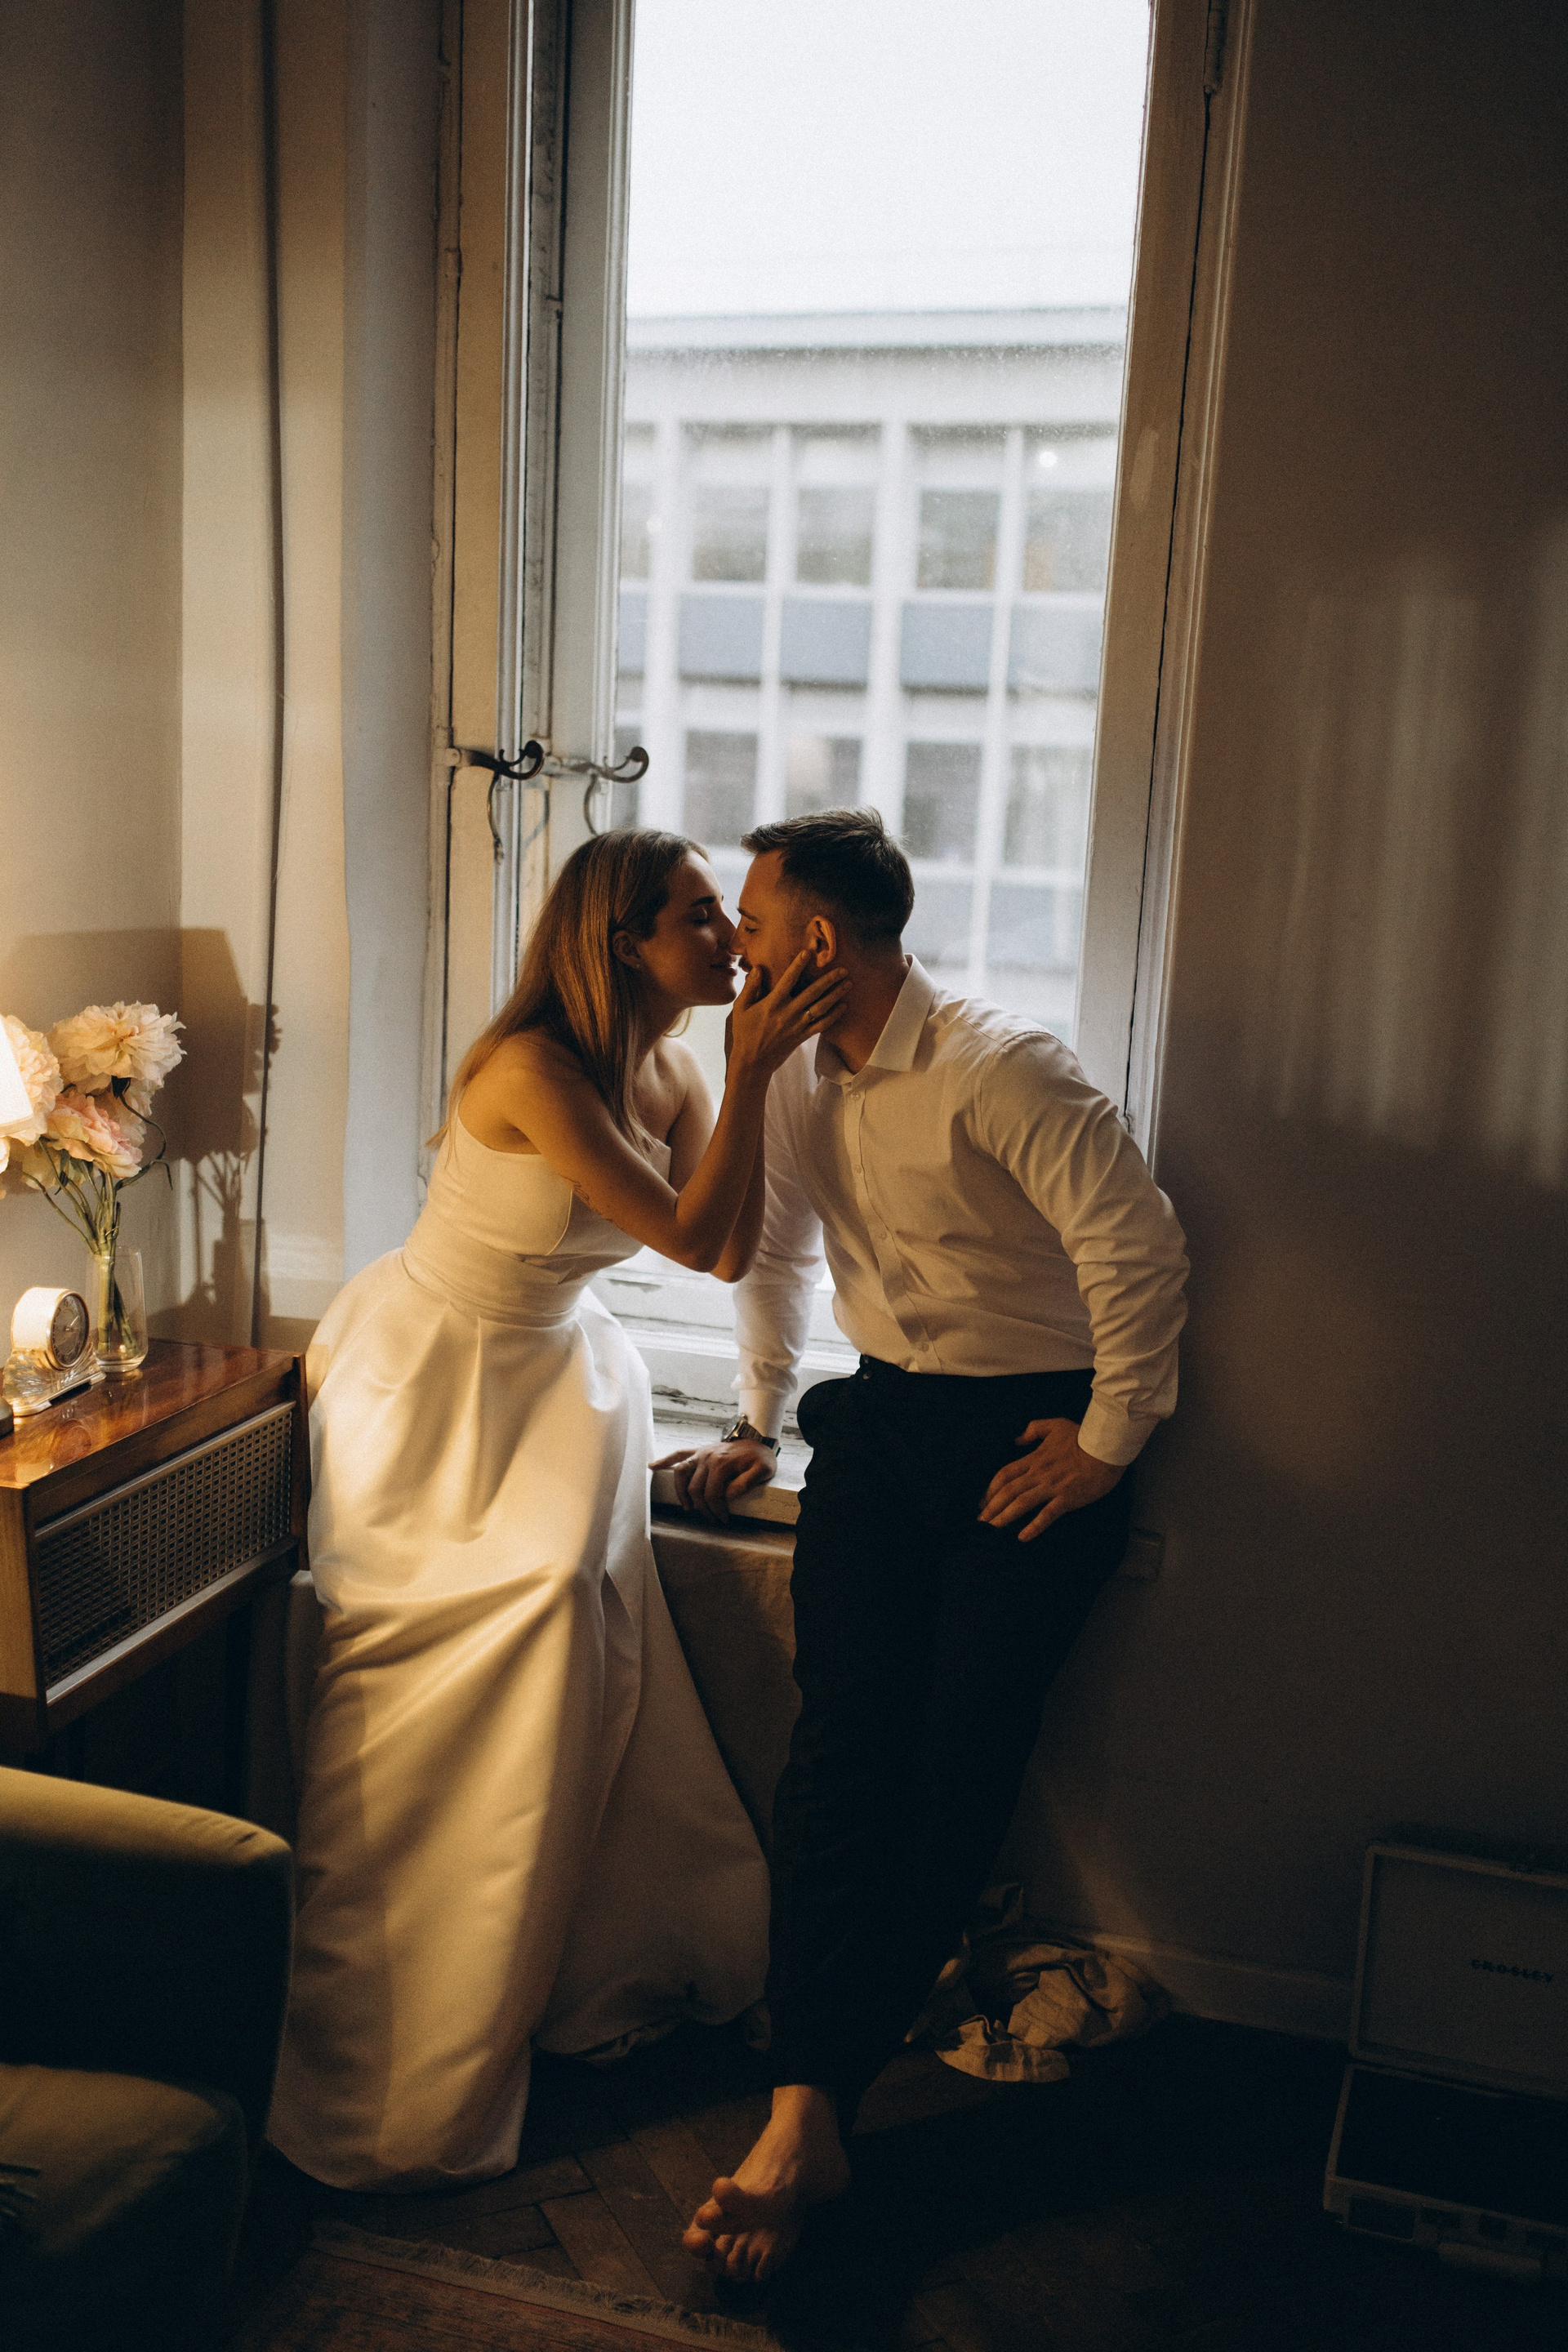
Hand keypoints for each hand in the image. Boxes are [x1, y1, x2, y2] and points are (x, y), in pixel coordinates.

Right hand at [654, 1439, 776, 1523]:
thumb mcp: (763, 1470)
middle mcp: (707, 1457)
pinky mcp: (697, 1451)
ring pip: (681, 1474)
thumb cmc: (760, 1457)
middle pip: (695, 1489)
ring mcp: (700, 1453)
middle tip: (712, 1520)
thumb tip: (728, 1496)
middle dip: (702, 1508)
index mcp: (722, 1463)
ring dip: (681, 1493)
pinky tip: (653, 1467)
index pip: (712, 1493)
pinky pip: (678, 1454)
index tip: (723, 1520)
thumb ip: (747, 1483)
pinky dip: (665, 1461)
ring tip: (688, 1508)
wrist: (757, 1438)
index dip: (716, 1510)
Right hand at [725, 953, 848, 1080]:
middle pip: (812, 992)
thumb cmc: (744, 1033)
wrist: (752, 1062)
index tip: (808, 952)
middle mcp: (788, 1013)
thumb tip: (758, 968)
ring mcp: (797, 1025)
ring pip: (821, 1007)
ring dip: (836, 995)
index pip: (788, 980)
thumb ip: (750, 988)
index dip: (798, 965)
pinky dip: (834, 1016)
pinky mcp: (802, 1037)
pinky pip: (821, 1025)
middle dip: (829, 980)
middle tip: (843, 969)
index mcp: (772, 1004)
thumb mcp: (740, 1009)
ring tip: (848, 983)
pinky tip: (843, 1006)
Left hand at [978, 1418, 1122, 1542]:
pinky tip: (1022, 1537)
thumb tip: (1016, 1439)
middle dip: (991, 1507)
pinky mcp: (1067, 1498)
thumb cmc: (1082, 1436)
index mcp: (1034, 1458)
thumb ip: (1033, 1429)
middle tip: (979, 1522)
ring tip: (991, 1529)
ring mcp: (1052, 1487)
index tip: (981, 1501)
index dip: (990, 1489)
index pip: (1005, 1474)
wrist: (1106, 1448)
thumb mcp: (1055, 1425)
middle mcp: (1039, 1474)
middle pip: (1008, 1491)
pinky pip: (1047, 1515)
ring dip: (1004, 1517)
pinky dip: (1034, 1526)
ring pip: (1022, 1503)